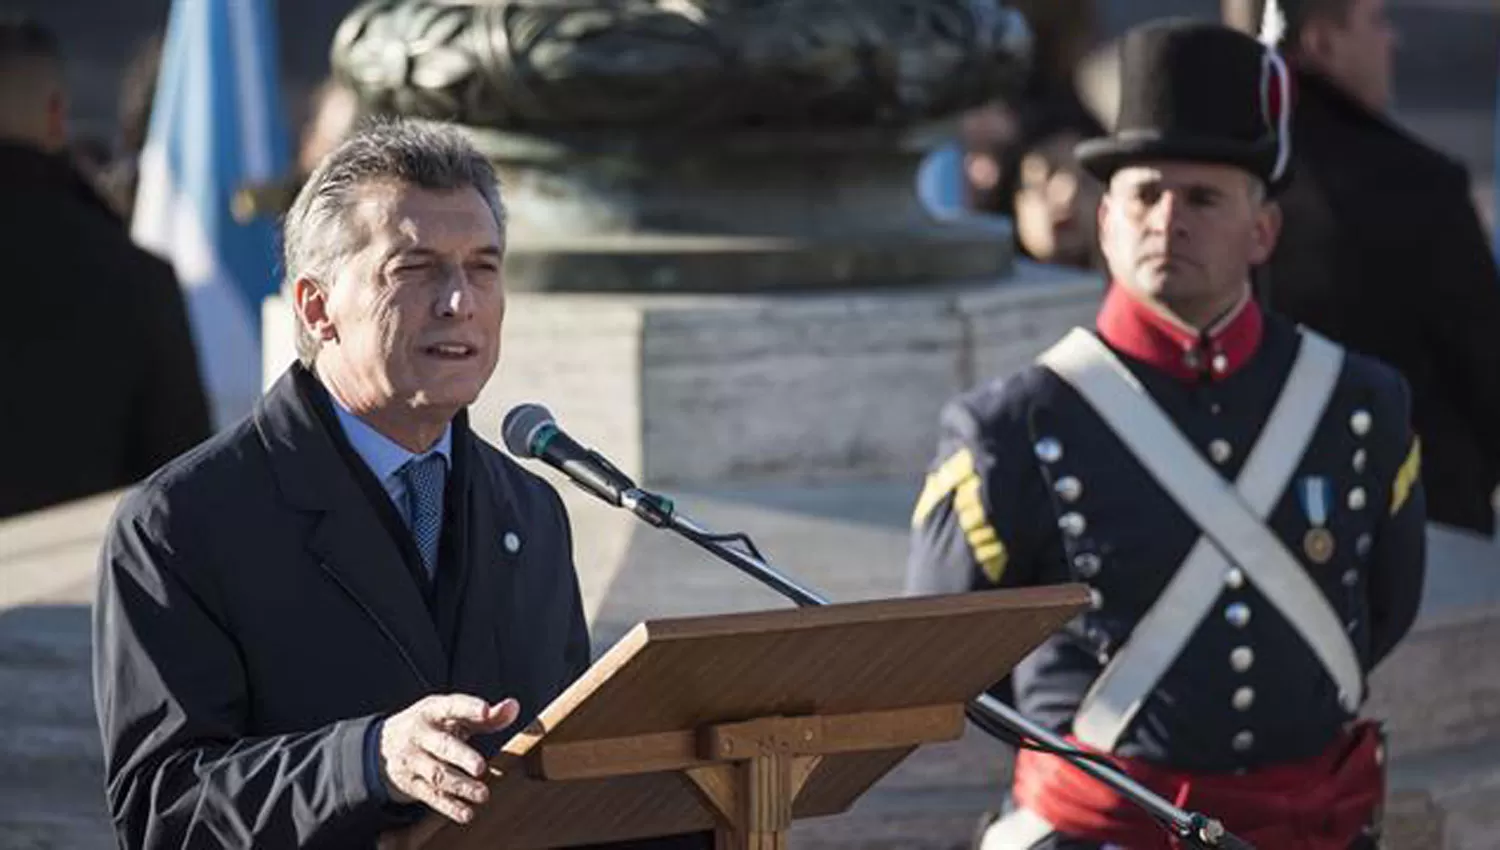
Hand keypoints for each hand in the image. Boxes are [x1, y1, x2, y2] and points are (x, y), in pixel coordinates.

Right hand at [379, 694, 519, 823]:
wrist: (383, 745)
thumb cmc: (433, 726)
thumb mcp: (453, 716)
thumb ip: (487, 716)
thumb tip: (514, 707)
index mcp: (433, 711)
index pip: (451, 707)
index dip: (468, 708)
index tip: (485, 711)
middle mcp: (420, 734)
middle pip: (442, 745)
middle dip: (461, 756)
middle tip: (480, 767)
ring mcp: (413, 759)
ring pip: (437, 774)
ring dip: (460, 786)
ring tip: (483, 794)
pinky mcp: (410, 783)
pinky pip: (430, 796)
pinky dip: (449, 806)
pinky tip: (466, 813)